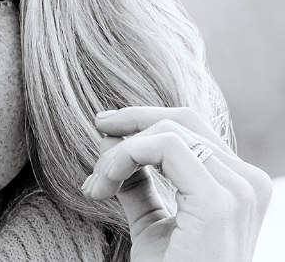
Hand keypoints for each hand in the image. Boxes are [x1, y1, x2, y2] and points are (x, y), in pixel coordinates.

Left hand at [81, 107, 272, 261]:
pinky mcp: (219, 201)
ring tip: (98, 185)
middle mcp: (245, 181)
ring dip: (119, 152)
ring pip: (167, 131)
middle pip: (179, 120)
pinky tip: (105, 184)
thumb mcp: (151, 221)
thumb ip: (137, 182)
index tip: (103, 128)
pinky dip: (124, 157)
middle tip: (95, 140)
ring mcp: (238, 189)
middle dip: (128, 126)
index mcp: (234, 183)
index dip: (142, 119)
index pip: (189, 127)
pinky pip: (163, 148)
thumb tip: (109, 141)